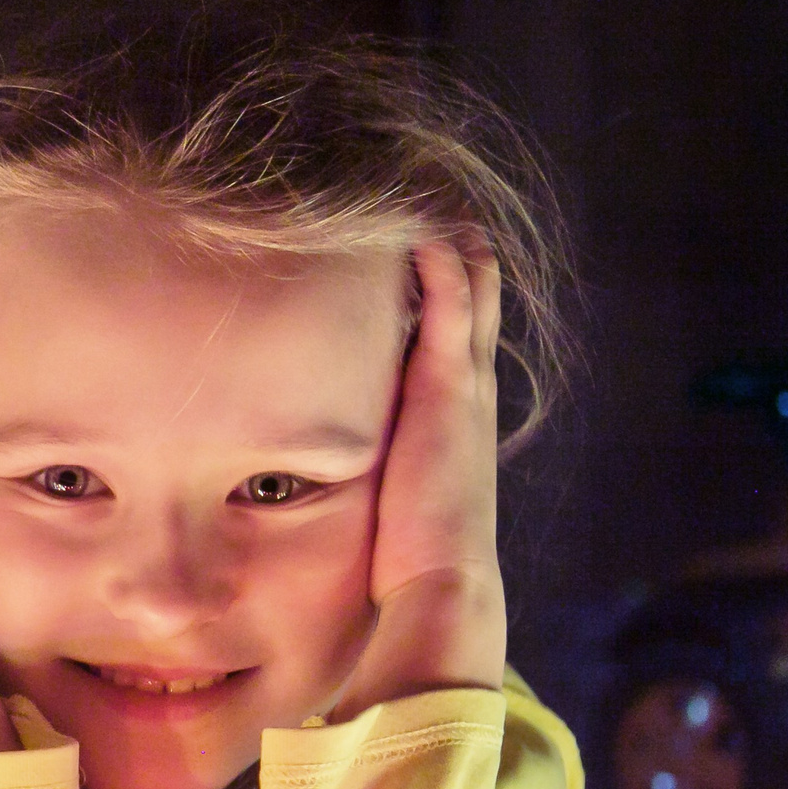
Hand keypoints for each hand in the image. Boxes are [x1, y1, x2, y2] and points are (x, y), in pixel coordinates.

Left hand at [332, 238, 508, 718]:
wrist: (441, 586)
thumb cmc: (406, 562)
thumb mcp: (386, 503)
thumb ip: (367, 479)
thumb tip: (315, 480)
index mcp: (453, 424)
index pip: (452, 346)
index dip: (445, 302)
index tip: (420, 258)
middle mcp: (468, 399)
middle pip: (472, 308)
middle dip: (457, 258)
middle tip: (440, 208)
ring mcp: (463, 392)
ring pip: (469, 297)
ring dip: (454, 248)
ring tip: (435, 201)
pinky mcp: (449, 392)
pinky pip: (453, 312)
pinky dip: (445, 269)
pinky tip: (428, 231)